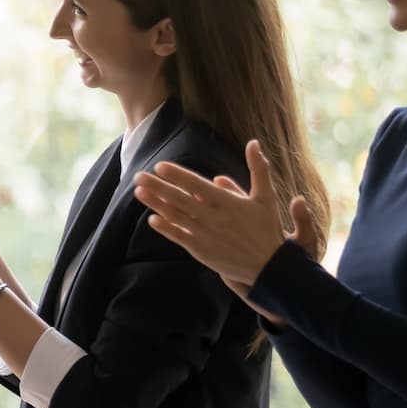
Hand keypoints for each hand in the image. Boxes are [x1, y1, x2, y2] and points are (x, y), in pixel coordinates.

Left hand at [132, 140, 308, 286]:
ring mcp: (205, 234)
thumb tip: (253, 142)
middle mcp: (213, 217)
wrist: (268, 265)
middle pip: (180, 199)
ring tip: (138, 192)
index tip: (160, 166)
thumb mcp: (266, 196)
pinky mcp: (201, 250)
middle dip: (158, 186)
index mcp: (227, 202)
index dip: (178, 176)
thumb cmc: (265, 227)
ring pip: (176, 216)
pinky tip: (151, 219)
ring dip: (156, 204)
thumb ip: (259, 168)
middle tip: (138, 175)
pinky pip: (179, 237)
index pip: (197, 185)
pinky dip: (165, 228)